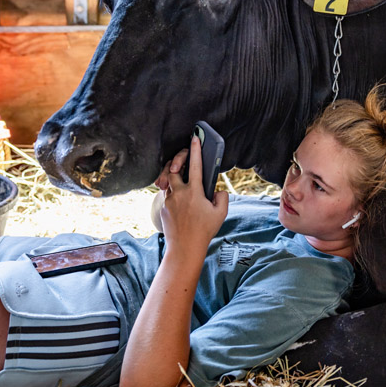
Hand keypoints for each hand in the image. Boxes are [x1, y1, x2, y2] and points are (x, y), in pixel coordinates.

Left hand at [157, 136, 228, 251]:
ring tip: (180, 174)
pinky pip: (166, 193)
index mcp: (194, 191)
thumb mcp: (221, 213)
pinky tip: (179, 196)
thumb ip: (222, 197)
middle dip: (178, 159)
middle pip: (174, 168)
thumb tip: (217, 191)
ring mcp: (169, 200)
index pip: (196, 165)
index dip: (195, 150)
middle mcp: (179, 193)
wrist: (185, 248)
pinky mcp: (163, 207)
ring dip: (173, 174)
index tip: (195, 138)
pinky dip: (172, 190)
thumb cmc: (204, 231)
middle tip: (184, 157)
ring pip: (168, 180)